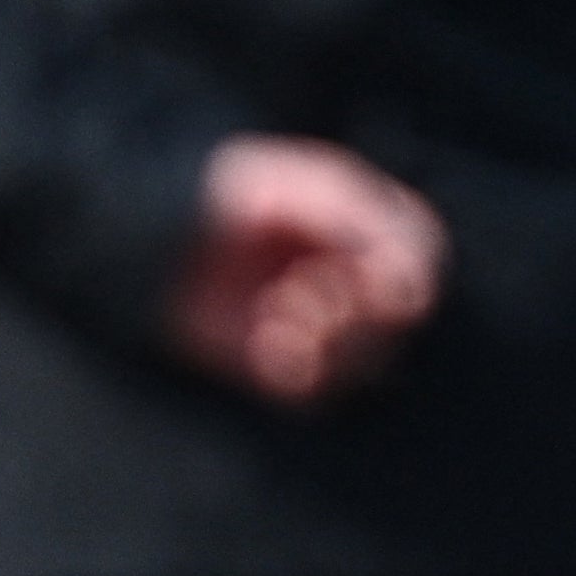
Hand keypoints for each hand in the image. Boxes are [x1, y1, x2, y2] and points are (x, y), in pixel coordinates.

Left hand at [171, 136, 448, 406]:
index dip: (410, 275)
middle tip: (311, 294)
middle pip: (401, 319)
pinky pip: (317, 390)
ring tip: (282, 312)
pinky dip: (300, 371)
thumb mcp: (303, 184)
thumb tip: (416, 278)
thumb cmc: (228, 192)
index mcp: (367, 224)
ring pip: (367, 359)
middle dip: (364, 314)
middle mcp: (350, 276)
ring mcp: (319, 322)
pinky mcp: (282, 362)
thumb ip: (365, 219)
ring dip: (333, 342)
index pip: (424, 256)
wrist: (152, 232)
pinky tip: (267, 345)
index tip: (378, 280)